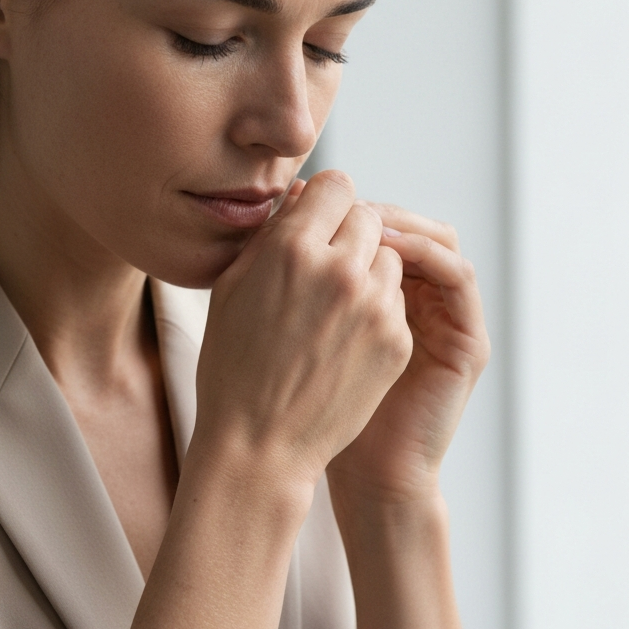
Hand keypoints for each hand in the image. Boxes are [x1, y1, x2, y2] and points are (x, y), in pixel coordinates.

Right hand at [192, 171, 413, 495]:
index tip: (316, 219)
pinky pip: (395, 299)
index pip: (337, 185)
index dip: (325, 200)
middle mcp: (341, 270)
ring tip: (334, 304)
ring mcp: (374, 307)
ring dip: (367, 268)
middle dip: (348, 232)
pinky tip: (344, 336)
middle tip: (325, 263)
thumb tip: (301, 195)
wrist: (259, 443)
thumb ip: (272, 233)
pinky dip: (376, 307)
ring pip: (387, 257)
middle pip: (368, 216)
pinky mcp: (395, 340)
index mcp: (293, 249)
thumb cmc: (233, 363)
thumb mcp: (233, 286)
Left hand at [326, 200, 489, 504]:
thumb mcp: (297, 316)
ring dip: (404, 223)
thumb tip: (287, 197)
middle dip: (375, 208)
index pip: (374, 223)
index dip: (346, 204)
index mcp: (378, 290)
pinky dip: (427, 253)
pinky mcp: (467, 339)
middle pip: (409, 225)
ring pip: (439, 241)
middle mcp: (417, 298)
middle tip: (342, 203)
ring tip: (365, 220)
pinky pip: (458, 278)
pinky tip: (389, 248)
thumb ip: (299, 264)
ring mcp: (446, 317)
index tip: (308, 196)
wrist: (337, 465)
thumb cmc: (302, 395)